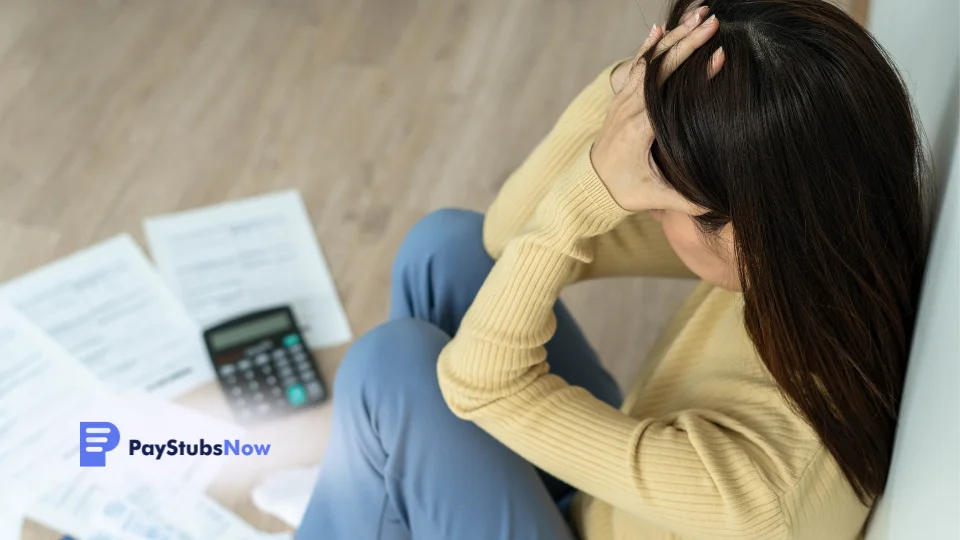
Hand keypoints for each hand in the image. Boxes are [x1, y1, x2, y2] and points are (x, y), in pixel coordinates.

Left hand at [591, 8, 723, 212]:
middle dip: (688, 42)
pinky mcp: (621, 98)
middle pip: (661, 67)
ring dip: (675, 37)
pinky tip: (663, 28)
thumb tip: (723, 203)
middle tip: (715, 23)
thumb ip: (688, 201)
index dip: (694, 73)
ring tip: (699, 16)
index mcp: (639, 129)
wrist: (589, 183)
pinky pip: (636, 66)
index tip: (719, 57)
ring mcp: (623, 100)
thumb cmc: (625, 191)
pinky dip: (649, 46)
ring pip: (650, 60)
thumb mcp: (656, 199)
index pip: (668, 93)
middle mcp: (629, 108)